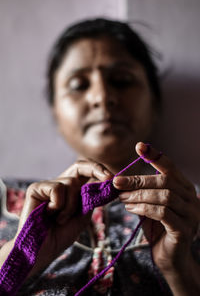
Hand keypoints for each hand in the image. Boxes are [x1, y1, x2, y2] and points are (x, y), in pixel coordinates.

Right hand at [16, 160, 112, 274]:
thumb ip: (91, 199)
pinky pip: (57, 188)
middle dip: (96, 169)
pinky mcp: (36, 188)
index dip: (98, 170)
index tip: (111, 178)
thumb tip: (105, 184)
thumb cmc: (61, 235)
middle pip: (79, 166)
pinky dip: (59, 205)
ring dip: (71, 205)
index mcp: (71, 190)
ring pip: (71, 183)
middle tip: (108, 178)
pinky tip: (50, 215)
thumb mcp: (83, 215)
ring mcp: (47, 185)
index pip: (85, 171)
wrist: (42, 251)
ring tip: (61, 219)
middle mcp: (59, 184)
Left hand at [113, 142, 199, 275]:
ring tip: (122, 197)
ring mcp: (190, 214)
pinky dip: (143, 208)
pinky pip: (162, 212)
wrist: (170, 259)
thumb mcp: (151, 205)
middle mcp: (191, 198)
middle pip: (164, 180)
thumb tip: (121, 180)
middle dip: (138, 180)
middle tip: (117, 182)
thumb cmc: (158, 229)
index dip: (155, 155)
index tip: (139, 146)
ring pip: (163, 195)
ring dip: (138, 195)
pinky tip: (131, 208)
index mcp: (184, 188)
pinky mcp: (183, 229)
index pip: (170, 167)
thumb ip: (143, 192)